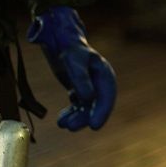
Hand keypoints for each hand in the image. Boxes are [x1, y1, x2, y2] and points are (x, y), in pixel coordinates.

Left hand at [28, 6, 116, 130]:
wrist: (59, 39)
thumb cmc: (68, 47)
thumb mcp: (73, 61)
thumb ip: (81, 79)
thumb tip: (89, 98)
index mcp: (104, 73)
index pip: (107, 96)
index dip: (102, 112)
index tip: (94, 126)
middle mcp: (99, 82)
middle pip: (97, 104)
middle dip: (86, 117)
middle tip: (71, 127)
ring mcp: (90, 86)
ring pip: (87, 108)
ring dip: (76, 117)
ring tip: (63, 124)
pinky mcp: (79, 89)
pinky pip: (78, 106)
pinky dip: (71, 113)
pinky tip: (61, 120)